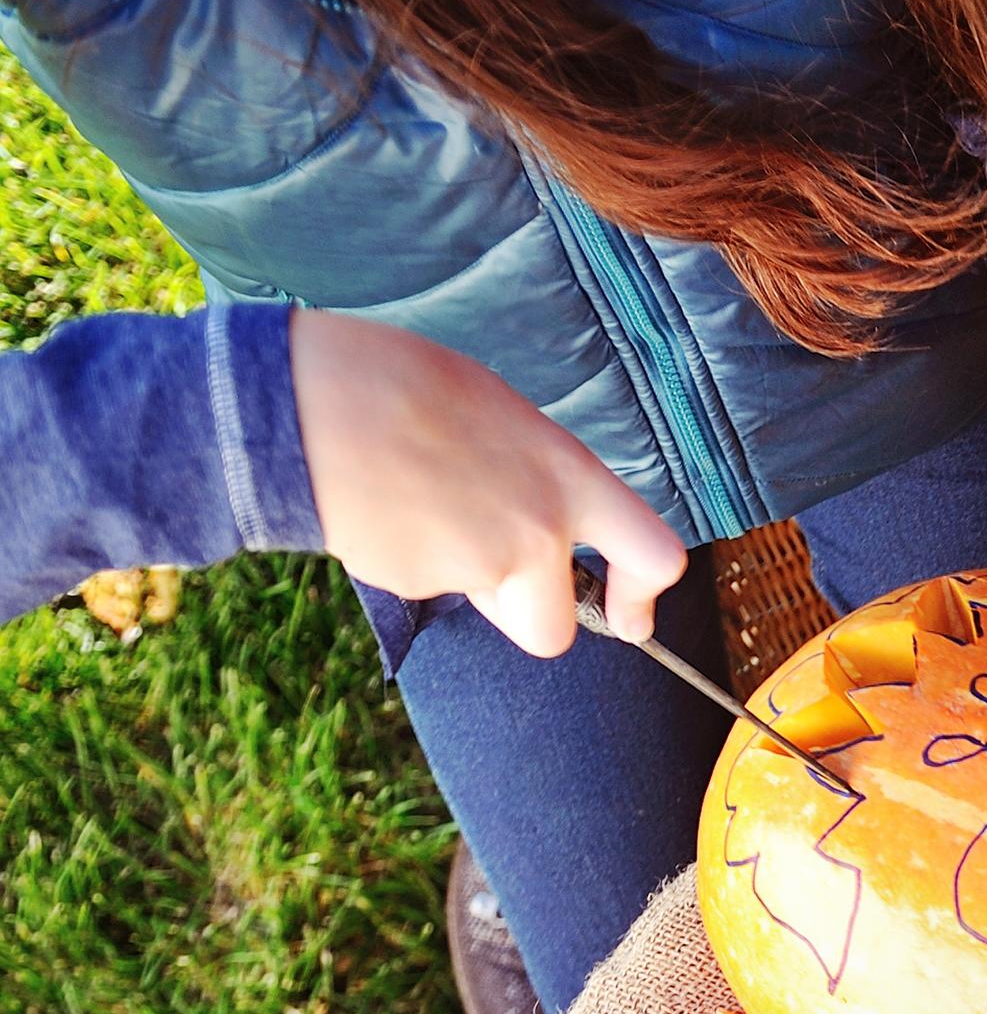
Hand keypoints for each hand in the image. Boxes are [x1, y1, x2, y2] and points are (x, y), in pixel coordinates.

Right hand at [293, 309, 683, 655]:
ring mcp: (477, 565)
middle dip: (529, 615)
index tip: (634, 618)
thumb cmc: (396, 383)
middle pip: (554, 629)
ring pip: (484, 604)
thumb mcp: (497, 412)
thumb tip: (551, 513)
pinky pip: (427, 586)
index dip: (645, 598)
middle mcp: (536, 531)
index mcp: (567, 477)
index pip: (655, 557)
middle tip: (495, 569)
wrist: (304, 400)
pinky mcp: (417, 584)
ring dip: (465, 580)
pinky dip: (410, 559)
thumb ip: (539, 475)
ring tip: (420, 503)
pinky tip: (383, 506)